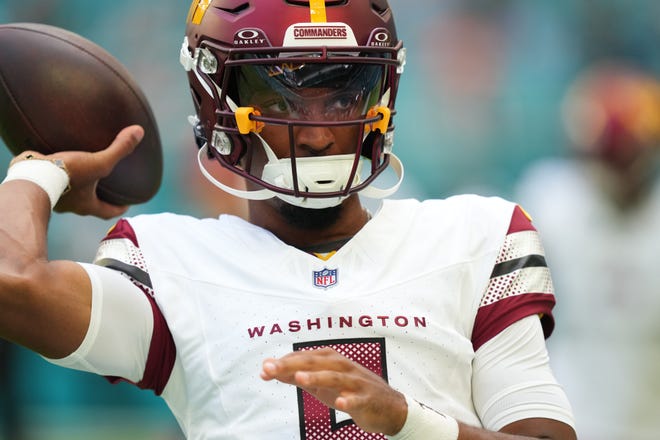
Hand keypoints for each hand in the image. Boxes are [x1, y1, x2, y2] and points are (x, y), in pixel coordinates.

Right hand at [13, 125, 143, 218]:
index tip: (126, 204)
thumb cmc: (67, 175)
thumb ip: (119, 149)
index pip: (107, 212)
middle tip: (105, 185)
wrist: (31, 175)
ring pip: (70, 192)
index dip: (118, 208)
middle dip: (97, 195)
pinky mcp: (40, 183)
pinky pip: (53, 180)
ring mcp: (55, 196)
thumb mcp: (98, 162)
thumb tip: (139, 132)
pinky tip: (60, 160)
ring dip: (77, 184)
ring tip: (83, 169)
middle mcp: (70, 205)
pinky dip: (59, 173)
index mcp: (86, 205)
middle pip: (88, 203)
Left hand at [261, 347, 406, 434]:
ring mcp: (355, 382)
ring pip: (335, 377)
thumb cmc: (349, 390)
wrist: (387, 407)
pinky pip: (357, 398)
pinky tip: (340, 401)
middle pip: (316, 362)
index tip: (264, 369)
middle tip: (272, 369)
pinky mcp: (367, 398)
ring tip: (299, 379)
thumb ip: (296, 376)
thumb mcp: (320, 383)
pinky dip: (349, 399)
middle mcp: (342, 366)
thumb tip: (268, 369)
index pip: (304, 358)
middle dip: (292, 365)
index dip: (284, 363)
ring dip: (317, 377)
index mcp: (330, 360)